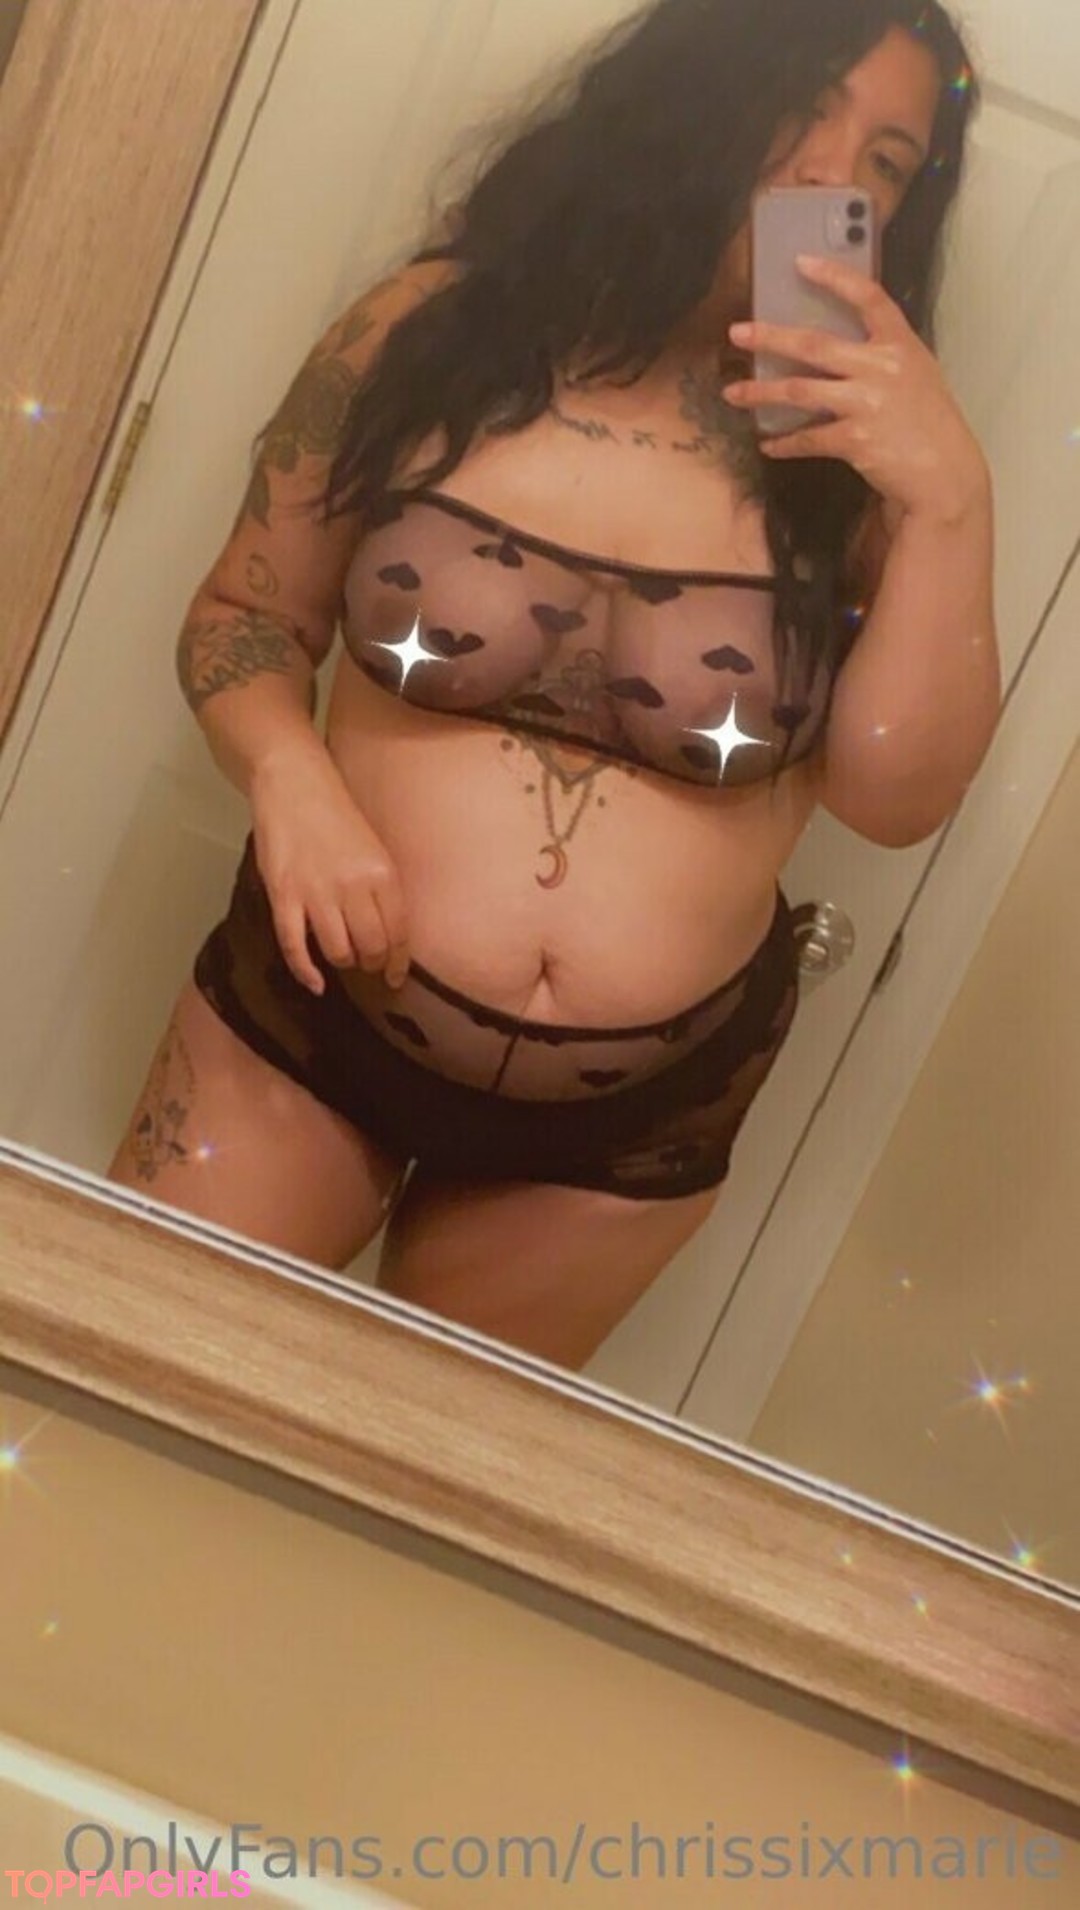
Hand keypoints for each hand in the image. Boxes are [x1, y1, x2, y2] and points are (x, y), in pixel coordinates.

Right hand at [249, 740, 410, 994]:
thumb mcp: (374, 849)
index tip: (394, 977)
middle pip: (371, 947)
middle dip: (370, 963)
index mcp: (383, 874)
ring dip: (342, 961)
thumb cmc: (336, 816)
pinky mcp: (283, 895)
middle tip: (365, 962)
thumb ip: (382, 889)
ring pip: (338, 952)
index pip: (399, 933)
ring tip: (341, 955)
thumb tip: (390, 933)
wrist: (294, 784)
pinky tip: (315, 983)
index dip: (397, 963)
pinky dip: (305, 971)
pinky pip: (295, 946)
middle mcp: (353, 887)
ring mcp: (316, 892)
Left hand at [722, 255, 989, 522]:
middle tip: (738, 332)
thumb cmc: (929, 424)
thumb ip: (881, 356)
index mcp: (900, 344)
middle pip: (814, 344)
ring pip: (799, 390)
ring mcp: (867, 403)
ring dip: (761, 392)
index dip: (835, 277)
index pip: (868, 297)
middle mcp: (882, 368)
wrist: (945, 475)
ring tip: (733, 393)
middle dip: (770, 337)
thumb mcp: (916, 375)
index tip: (801, 262)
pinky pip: (807, 438)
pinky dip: (785, 443)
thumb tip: (833, 347)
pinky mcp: (854, 441)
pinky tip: (768, 444)